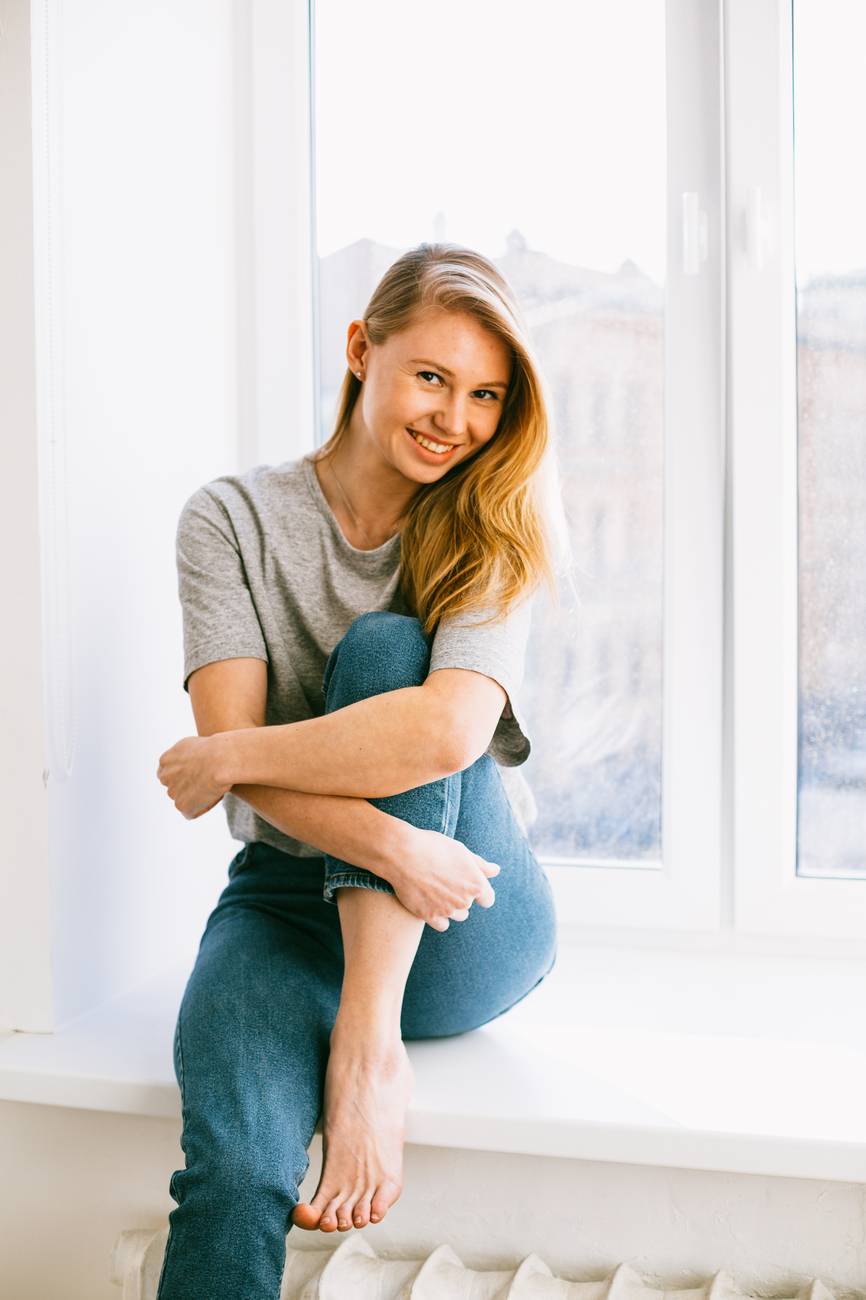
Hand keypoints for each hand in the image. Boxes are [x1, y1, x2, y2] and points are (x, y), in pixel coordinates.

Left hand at [156, 734, 230, 819]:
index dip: (183, 775)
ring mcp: (172, 791)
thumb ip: (186, 757)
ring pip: (183, 799)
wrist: (220, 759)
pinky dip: (202, 808)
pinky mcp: (181, 805)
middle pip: (175, 787)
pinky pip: (191, 812)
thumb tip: (192, 764)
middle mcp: (165, 776)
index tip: (196, 775)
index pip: (169, 773)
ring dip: (195, 798)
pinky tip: (214, 797)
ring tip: (213, 789)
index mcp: (166, 760)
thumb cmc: (214, 749)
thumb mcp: (193, 746)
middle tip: (206, 783)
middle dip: (187, 787)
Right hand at [385, 826, 499, 931]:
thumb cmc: (433, 847)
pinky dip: (438, 917)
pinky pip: (443, 925)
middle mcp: (464, 900)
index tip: (468, 885)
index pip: (488, 900)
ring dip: (450, 907)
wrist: (402, 854)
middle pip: (468, 906)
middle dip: (460, 896)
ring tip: (435, 890)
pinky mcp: (429, 917)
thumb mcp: (460, 851)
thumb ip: (480, 865)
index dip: (480, 893)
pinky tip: (430, 903)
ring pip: (457, 916)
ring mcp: (447, 910)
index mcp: (476, 884)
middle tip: (444, 880)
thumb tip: (496, 871)